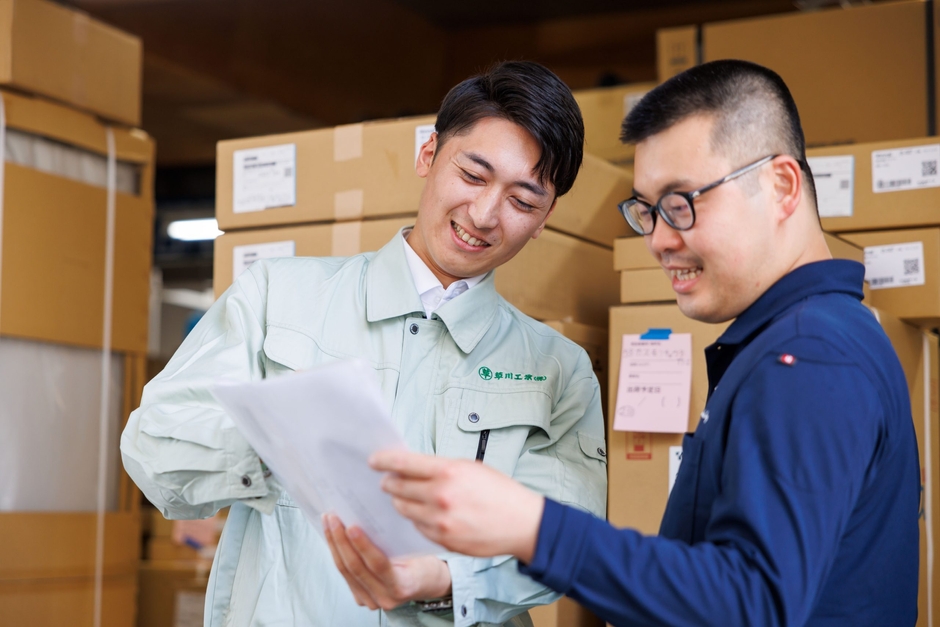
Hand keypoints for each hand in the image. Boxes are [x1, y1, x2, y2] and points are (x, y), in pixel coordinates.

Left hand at [322, 513, 451, 610]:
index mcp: (402, 586)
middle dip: (341, 540)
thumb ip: (395, 542)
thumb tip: (369, 518)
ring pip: (346, 571)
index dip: (363, 545)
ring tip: (329, 523)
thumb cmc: (424, 563)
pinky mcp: (362, 598)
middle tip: (333, 518)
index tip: (351, 526)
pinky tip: (333, 538)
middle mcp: (385, 598)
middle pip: (356, 568)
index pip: (378, 565)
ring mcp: (372, 600)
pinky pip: (345, 574)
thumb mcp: (417, 550)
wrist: (426, 583)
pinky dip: (337, 554)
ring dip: (334, 545)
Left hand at [370, 451, 543, 561]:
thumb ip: (440, 468)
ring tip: (403, 497)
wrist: (522, 523)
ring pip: (403, 508)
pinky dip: (416, 519)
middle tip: (386, 481)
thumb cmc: (499, 491)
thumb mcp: (470, 468)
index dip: (383, 460)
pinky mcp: (442, 539)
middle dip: (389, 483)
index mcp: (448, 471)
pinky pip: (417, 526)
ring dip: (400, 502)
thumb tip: (412, 467)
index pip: (403, 463)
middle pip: (397, 487)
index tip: (374, 461)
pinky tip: (423, 514)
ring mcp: (439, 520)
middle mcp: (440, 495)